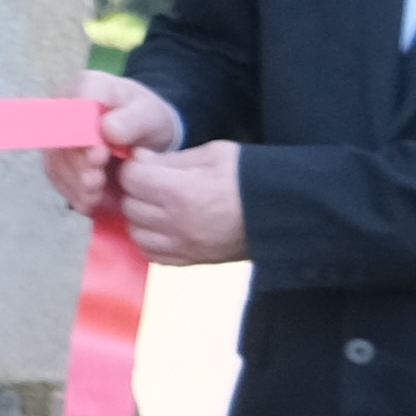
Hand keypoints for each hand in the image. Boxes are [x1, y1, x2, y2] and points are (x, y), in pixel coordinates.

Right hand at [48, 80, 176, 219]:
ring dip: (73, 184)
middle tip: (96, 183)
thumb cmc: (147, 117)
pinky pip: (59, 178)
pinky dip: (73, 193)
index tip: (100, 156)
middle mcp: (63, 109)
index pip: (72, 109)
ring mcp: (58, 134)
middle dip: (77, 166)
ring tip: (94, 199)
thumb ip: (131, 119)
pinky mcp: (59, 158)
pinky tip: (89, 204)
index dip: (80, 136)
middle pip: (58, 140)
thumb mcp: (149, 114)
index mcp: (86, 86)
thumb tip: (107, 129)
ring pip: (55, 162)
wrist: (147, 132)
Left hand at [115, 140, 250, 265]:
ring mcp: (184, 246)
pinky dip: (150, 240)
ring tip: (157, 204)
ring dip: (140, 216)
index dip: (134, 168)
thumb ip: (170, 159)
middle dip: (136, 190)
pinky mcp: (191, 261)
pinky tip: (162, 226)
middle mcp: (178, 223)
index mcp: (183, 192)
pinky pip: (152, 254)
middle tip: (150, 182)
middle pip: (131, 205)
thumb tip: (137, 159)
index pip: (132, 179)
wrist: (285, 211)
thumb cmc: (250, 176)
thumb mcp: (213, 154)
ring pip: (136, 232)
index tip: (143, 164)